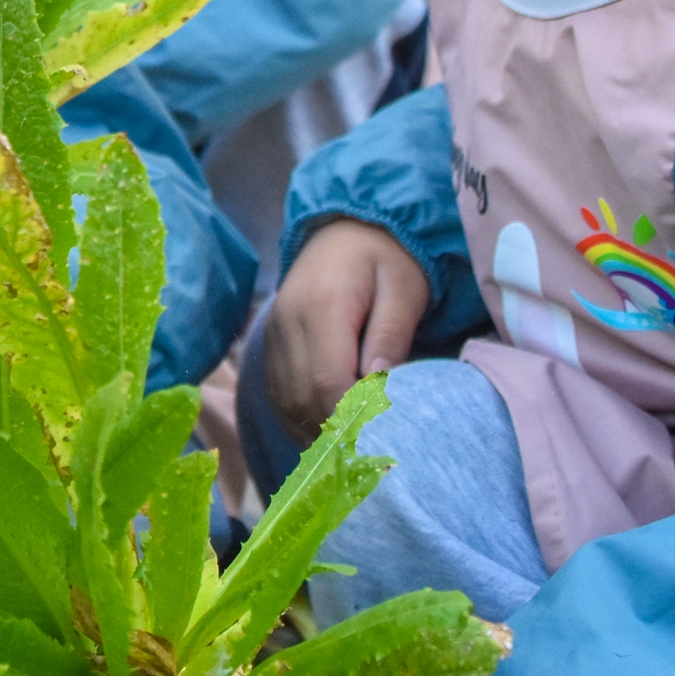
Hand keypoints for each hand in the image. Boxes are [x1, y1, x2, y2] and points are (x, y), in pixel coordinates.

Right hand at [262, 221, 427, 442]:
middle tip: (372, 448)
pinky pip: (277, 393)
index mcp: (322, 305)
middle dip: (337, 429)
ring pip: (286, 402)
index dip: (353, 417)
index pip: (328, 381)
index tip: (382, 435)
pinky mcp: (269, 341)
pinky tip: (327, 428)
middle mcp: (287, 321)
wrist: (347, 226)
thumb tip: (379, 386)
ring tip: (352, 444)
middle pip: (303, 398)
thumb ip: (392, 335)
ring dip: (316, 428)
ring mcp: (272, 332)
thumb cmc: (388, 257)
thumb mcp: (405, 290)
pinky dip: (300, 417)